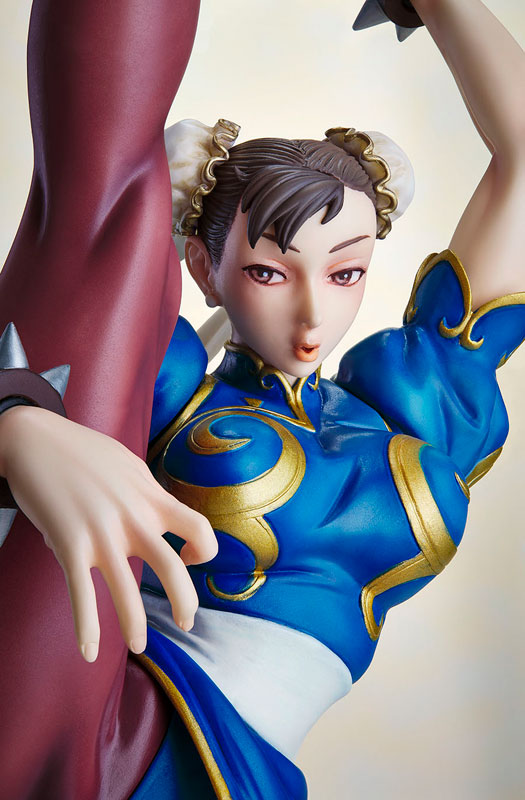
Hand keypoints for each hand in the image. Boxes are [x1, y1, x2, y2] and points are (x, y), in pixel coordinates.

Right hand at [0, 406, 216, 661]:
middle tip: (186, 623)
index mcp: (152, 497)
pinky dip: (86, 628)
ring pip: (127, 591)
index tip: (190, 559)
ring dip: (135, 626)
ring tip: (139, 646)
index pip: (200, 527)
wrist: (35, 438)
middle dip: (185, 603)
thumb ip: (149, 494)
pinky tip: (89, 651)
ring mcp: (102, 532)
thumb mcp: (129, 465)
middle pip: (173, 568)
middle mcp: (133, 517)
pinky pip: (81, 594)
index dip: (205, 549)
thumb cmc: (84, 451)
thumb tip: (159, 517)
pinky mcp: (69, 543)